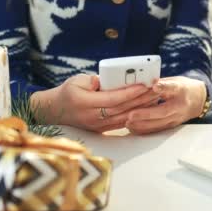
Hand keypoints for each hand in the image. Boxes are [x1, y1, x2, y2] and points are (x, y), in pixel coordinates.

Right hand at [30, 74, 159, 132]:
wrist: (55, 112)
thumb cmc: (66, 92)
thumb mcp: (75, 81)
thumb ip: (90, 80)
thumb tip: (102, 81)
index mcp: (86, 103)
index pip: (113, 98)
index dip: (130, 92)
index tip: (144, 85)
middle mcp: (93, 117)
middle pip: (122, 109)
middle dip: (141, 99)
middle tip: (156, 90)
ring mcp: (98, 125)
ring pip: (124, 117)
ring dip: (141, 108)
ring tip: (155, 98)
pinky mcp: (101, 130)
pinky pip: (121, 123)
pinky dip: (135, 116)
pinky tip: (146, 109)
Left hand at [126, 76, 206, 134]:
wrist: (198, 100)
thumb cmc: (183, 88)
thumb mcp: (174, 80)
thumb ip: (159, 82)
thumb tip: (140, 82)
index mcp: (180, 90)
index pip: (172, 87)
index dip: (164, 87)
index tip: (155, 86)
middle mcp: (180, 105)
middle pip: (163, 111)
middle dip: (146, 114)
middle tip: (131, 114)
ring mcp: (176, 117)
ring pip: (159, 123)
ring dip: (142, 124)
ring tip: (128, 122)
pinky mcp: (172, 125)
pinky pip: (158, 129)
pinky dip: (144, 130)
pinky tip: (133, 128)